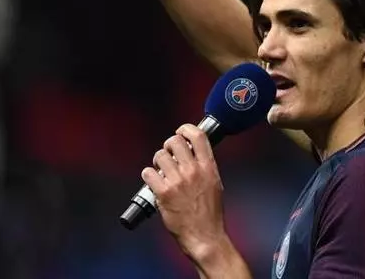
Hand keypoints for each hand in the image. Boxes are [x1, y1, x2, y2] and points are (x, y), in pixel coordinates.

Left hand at [143, 124, 228, 262]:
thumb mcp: (215, 184)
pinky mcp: (163, 193)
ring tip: (161, 170)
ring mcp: (177, 181)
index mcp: (209, 167)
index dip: (186, 129)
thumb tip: (194, 155)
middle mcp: (193, 171)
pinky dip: (148, 175)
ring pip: (159, 155)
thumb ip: (205, 167)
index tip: (181, 132)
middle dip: (168, 145)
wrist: (205, 236)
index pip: (198, 136)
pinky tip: (154, 182)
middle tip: (168, 154)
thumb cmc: (210, 213)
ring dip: (157, 160)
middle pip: (175, 141)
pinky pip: (148, 172)